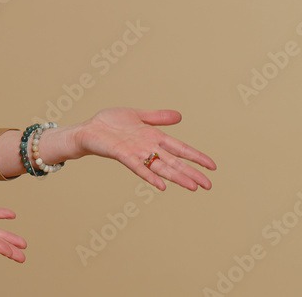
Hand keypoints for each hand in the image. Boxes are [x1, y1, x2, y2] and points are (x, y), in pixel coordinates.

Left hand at [73, 108, 216, 190]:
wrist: (89, 129)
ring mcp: (136, 152)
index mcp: (154, 137)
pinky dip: (150, 176)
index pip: (180, 148)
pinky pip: (138, 167)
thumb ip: (157, 117)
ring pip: (161, 167)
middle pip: (175, 162)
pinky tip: (161, 186)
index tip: (212, 166)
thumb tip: (179, 116)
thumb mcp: (137, 115)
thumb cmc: (111, 122)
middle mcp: (148, 148)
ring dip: (176, 177)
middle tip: (209, 186)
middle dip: (192, 173)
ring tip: (192, 187)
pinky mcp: (122, 154)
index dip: (196, 157)